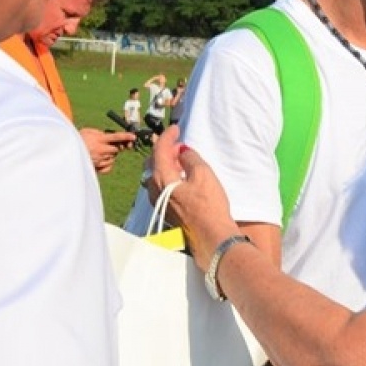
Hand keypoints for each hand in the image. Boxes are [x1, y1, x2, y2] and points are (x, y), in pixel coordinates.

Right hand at [81, 128, 133, 174]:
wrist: (67, 153)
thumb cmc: (76, 141)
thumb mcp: (86, 131)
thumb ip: (98, 132)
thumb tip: (107, 135)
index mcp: (99, 140)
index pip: (116, 137)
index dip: (126, 136)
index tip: (134, 136)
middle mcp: (101, 150)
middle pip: (116, 149)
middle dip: (115, 147)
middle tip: (107, 145)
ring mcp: (100, 160)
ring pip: (112, 157)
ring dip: (109, 155)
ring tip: (98, 152)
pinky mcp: (98, 168)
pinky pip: (109, 166)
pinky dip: (107, 163)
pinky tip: (100, 160)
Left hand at [150, 127, 241, 268]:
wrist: (211, 236)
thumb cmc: (208, 207)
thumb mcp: (203, 174)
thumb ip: (190, 158)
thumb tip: (183, 151)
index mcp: (162, 177)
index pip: (160, 150)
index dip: (168, 136)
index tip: (175, 128)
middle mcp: (155, 189)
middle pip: (153, 163)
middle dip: (164, 150)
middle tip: (177, 143)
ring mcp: (160, 202)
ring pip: (156, 176)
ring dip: (166, 164)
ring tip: (180, 159)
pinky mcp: (167, 210)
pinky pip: (162, 187)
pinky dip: (168, 177)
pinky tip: (180, 178)